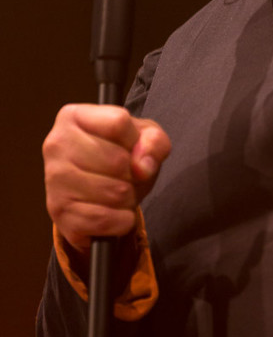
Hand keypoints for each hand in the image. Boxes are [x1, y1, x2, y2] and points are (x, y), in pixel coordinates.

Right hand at [43, 104, 170, 254]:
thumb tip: (142, 167)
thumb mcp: (144, 137)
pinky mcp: (59, 213)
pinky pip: (105, 219)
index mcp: (73, 116)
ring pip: (114, 193)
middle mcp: (56, 144)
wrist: (95, 194)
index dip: (136, 140)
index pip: (118, 122)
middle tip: (128, 176)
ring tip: (121, 193)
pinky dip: (121, 220)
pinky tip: (116, 212)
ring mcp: (53, 180)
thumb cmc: (120, 156)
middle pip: (118, 160)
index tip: (133, 149)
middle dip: (135, 174)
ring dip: (129, 198)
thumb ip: (154, 142)